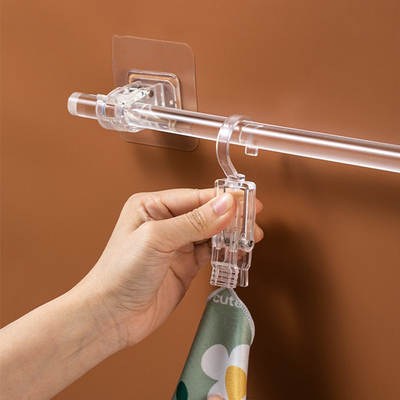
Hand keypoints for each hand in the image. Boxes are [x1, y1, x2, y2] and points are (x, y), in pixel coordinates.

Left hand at [79, 188, 263, 348]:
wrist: (111, 316)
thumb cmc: (119, 274)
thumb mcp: (157, 239)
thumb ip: (195, 222)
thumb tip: (226, 204)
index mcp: (152, 206)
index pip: (195, 197)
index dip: (222, 198)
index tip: (246, 200)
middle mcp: (165, 222)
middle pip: (206, 213)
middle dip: (231, 216)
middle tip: (254, 218)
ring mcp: (176, 245)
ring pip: (211, 233)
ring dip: (231, 234)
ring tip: (251, 236)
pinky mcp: (184, 265)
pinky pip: (210, 253)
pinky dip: (225, 252)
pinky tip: (237, 251)